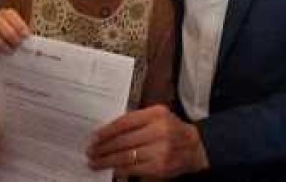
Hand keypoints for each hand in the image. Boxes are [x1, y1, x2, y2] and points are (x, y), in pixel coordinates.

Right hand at [0, 9, 29, 56]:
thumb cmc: (12, 45)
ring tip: (9, 51)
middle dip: (9, 33)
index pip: (9, 14)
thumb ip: (25, 38)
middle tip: (18, 45)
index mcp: (4, 16)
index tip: (26, 36)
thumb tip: (34, 42)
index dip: (18, 24)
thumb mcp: (20, 39)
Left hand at [87, 104, 208, 177]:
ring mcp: (161, 150)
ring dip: (107, 160)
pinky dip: (120, 170)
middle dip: (103, 148)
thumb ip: (136, 120)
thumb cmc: (171, 130)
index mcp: (156, 114)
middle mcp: (159, 131)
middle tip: (91, 151)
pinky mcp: (160, 167)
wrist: (195, 147)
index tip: (94, 137)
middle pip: (123, 140)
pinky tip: (112, 169)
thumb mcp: (157, 116)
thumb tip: (107, 131)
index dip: (106, 131)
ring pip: (126, 156)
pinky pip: (135, 169)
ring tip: (96, 162)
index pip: (125, 122)